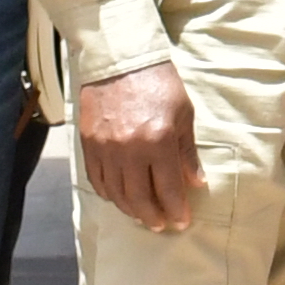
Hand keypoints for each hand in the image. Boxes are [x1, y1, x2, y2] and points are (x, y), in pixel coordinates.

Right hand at [74, 59, 204, 232]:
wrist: (120, 59)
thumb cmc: (159, 83)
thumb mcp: (184, 114)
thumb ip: (187, 152)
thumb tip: (195, 182)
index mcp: (158, 140)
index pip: (168, 188)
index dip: (176, 210)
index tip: (181, 221)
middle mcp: (129, 149)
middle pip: (139, 198)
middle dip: (152, 217)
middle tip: (161, 225)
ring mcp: (105, 147)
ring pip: (116, 193)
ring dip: (130, 209)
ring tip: (142, 215)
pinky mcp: (88, 143)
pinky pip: (97, 179)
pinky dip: (109, 193)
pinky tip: (120, 197)